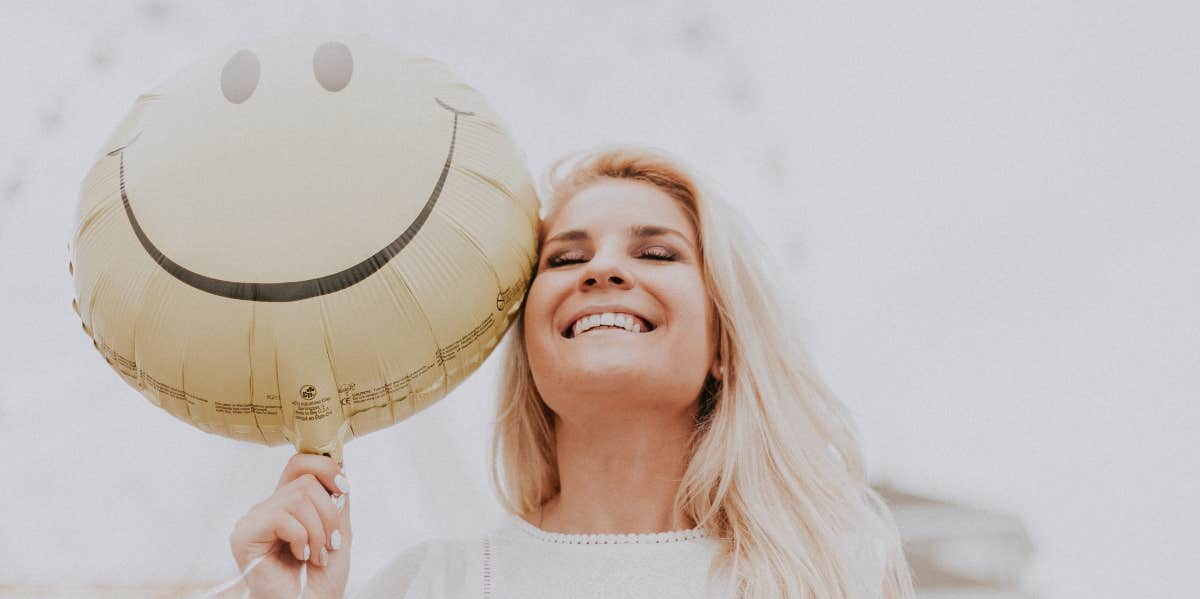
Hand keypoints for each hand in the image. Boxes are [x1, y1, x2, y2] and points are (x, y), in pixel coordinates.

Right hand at [229, 453, 351, 598]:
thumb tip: (340, 462)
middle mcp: (269, 508)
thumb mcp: (339, 530)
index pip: (300, 463)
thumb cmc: (321, 579)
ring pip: (297, 496)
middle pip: (304, 479)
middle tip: (331, 543)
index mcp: (289, 504)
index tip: (343, 489)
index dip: (325, 467)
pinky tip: (300, 557)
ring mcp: (254, 520)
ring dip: (318, 530)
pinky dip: (302, 538)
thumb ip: (337, 498)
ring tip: (317, 555)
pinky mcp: (244, 535)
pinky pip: (281, 516)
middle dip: (329, 513)